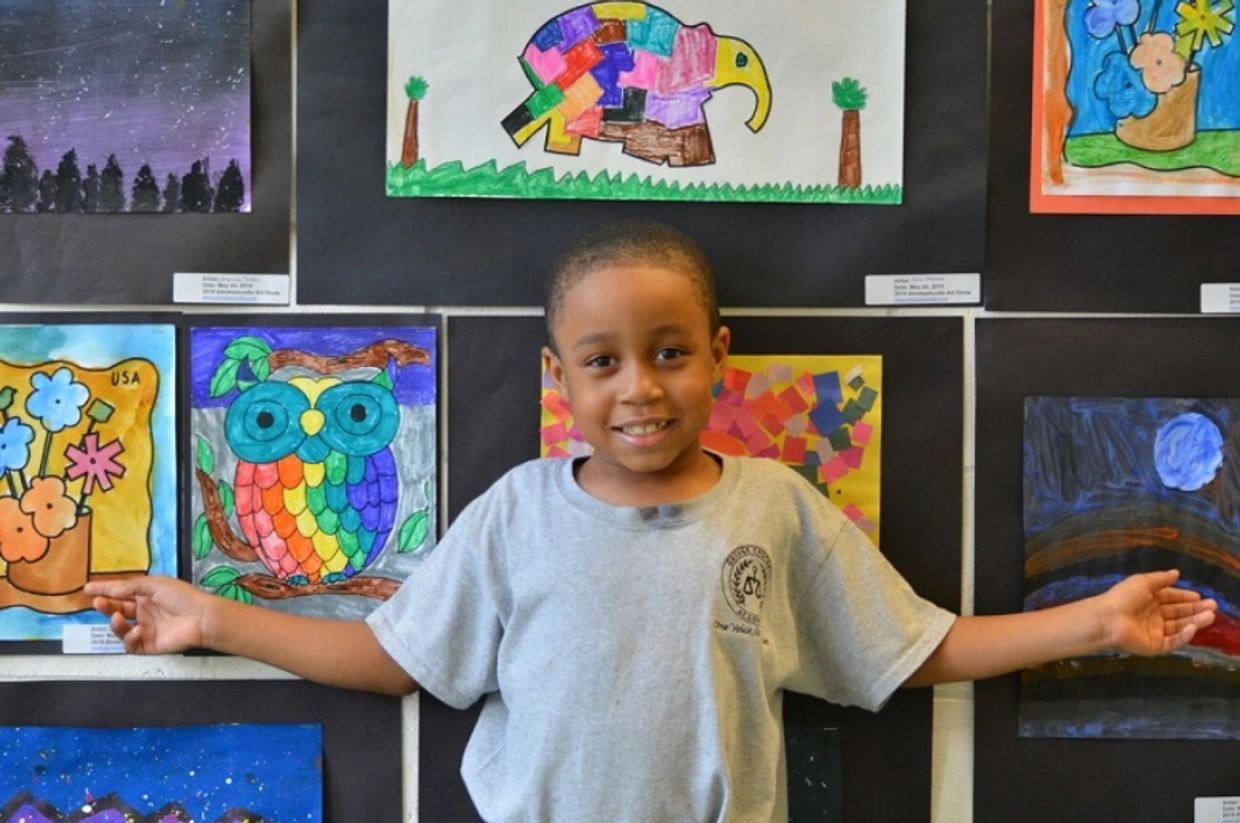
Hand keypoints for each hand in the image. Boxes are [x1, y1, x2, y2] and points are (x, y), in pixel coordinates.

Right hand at [84, 576, 209, 653]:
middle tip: (98, 602)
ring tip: (117, 617)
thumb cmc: (183, 597)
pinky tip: (137, 630)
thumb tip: (113, 590)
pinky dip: (130, 637)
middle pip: (117, 609)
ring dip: (115, 623)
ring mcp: (146, 628)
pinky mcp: (149, 644)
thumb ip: (132, 587)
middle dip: (105, 605)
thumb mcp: (156, 584)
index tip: (87, 588)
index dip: (104, 589)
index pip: (121, 591)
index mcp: (147, 595)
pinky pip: (131, 644)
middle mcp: (144, 611)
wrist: (200, 618)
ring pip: (120, 628)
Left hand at [1100, 569, 1216, 655]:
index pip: (1171, 599)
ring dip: (1195, 621)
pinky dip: (1184, 635)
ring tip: (1210, 615)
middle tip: (1213, 606)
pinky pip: (1173, 641)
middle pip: (1178, 613)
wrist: (1107, 620)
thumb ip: (1161, 579)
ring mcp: (1154, 632)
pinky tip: (1193, 627)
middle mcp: (1153, 616)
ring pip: (1179, 627)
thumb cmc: (1123, 597)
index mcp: (1148, 600)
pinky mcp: (1155, 646)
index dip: (1185, 597)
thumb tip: (1177, 573)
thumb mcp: (1143, 582)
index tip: (1200, 597)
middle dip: (1195, 610)